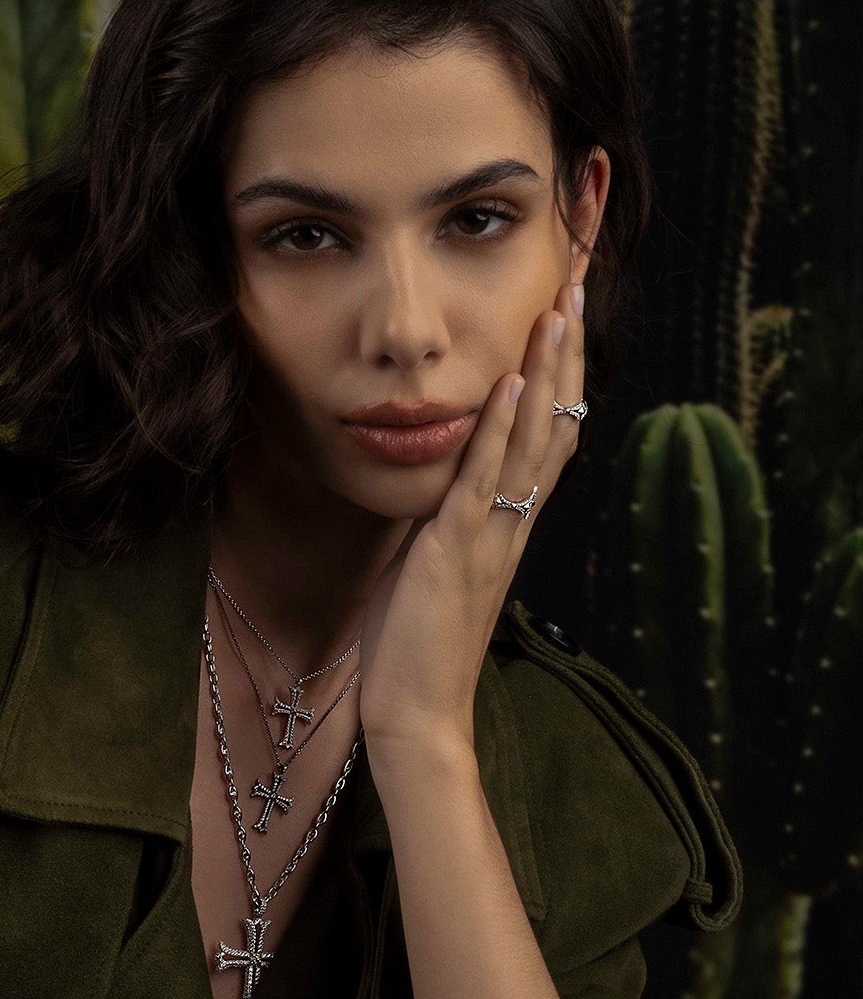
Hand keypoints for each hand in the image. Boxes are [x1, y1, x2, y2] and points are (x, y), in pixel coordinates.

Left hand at [357, 277, 584, 761]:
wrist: (416, 714)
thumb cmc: (416, 647)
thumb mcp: (433, 564)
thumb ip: (446, 519)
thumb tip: (441, 480)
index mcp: (507, 525)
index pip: (546, 435)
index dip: (561, 375)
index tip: (567, 314)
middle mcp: (511, 523)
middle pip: (554, 423)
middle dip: (566, 353)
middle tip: (581, 284)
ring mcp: (490, 535)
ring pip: (531, 441)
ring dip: (546, 373)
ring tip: (559, 309)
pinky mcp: (457, 550)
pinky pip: (486, 481)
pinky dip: (501, 430)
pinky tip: (514, 384)